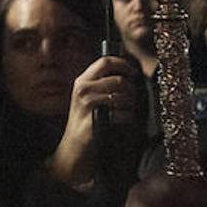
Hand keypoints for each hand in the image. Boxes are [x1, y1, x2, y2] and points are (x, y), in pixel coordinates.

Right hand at [47, 55, 136, 186]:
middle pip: (119, 80)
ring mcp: (87, 105)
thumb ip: (101, 81)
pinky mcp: (95, 120)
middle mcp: (83, 90)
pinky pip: (123, 114)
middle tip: (130, 99)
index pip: (105, 61)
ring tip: (125, 111)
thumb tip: (125, 68)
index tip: (132, 72)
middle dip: (131, 90)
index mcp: (82, 81)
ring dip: (130, 106)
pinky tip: (121, 121)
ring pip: (123, 97)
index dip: (123, 64)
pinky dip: (128, 118)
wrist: (74, 144)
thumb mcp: (87, 95)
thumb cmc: (86, 119)